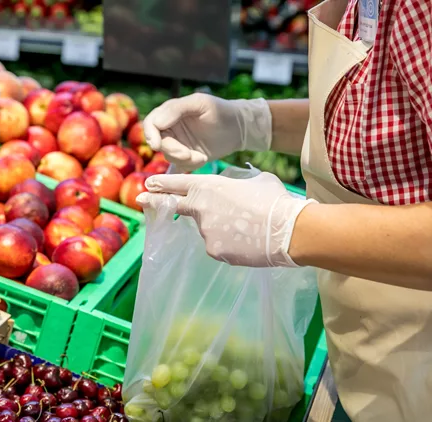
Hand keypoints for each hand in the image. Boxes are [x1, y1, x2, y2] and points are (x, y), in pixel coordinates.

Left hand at [137, 171, 315, 266]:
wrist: (288, 230)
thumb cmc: (275, 200)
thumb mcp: (254, 181)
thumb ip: (236, 184)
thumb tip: (234, 188)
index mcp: (209, 186)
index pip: (177, 184)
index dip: (160, 184)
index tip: (145, 184)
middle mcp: (201, 209)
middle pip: (180, 207)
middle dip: (159, 203)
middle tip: (142, 201)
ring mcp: (206, 232)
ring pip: (207, 229)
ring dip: (220, 228)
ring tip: (246, 227)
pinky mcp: (215, 251)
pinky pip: (218, 245)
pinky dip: (229, 243)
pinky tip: (247, 240)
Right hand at [143, 93, 272, 172]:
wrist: (239, 128)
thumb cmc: (221, 111)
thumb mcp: (200, 103)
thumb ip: (176, 109)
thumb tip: (157, 122)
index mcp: (170, 112)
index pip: (151, 123)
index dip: (150, 135)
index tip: (158, 145)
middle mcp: (171, 128)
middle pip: (158, 143)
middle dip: (172, 151)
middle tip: (188, 155)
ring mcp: (178, 143)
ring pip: (168, 156)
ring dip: (184, 159)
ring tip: (202, 157)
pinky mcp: (187, 157)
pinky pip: (180, 165)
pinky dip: (190, 165)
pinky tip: (203, 159)